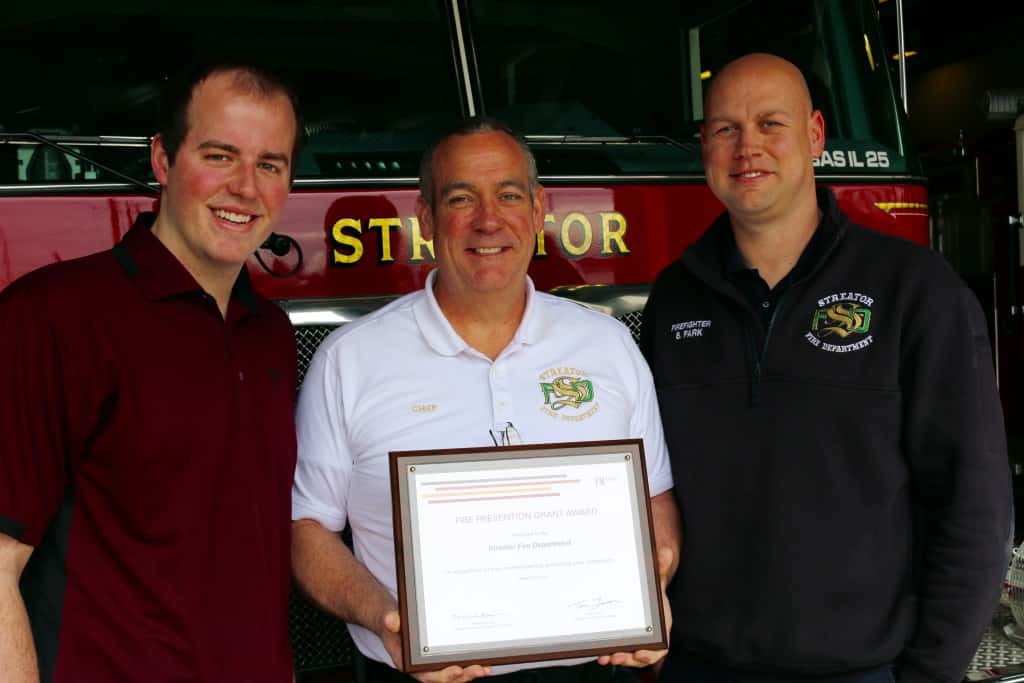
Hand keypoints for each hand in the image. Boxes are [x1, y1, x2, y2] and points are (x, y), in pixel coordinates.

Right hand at [380, 609, 490, 682]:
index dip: (441, 675)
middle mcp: (422, 667)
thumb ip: (391, 621)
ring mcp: (433, 664)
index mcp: (408, 663)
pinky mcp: (441, 659)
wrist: (394, 623)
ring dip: (469, 673)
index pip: (425, 675)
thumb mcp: (389, 620)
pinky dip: (469, 666)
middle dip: (461, 676)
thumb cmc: (392, 625)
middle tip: (476, 669)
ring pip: (453, 674)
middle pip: (444, 677)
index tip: (456, 669)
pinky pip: (457, 665)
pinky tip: (484, 664)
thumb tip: (392, 620)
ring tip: (484, 669)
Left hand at [597, 546, 673, 667]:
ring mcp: (635, 639)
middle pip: (641, 656)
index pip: (661, 646)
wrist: (642, 589)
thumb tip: (665, 553)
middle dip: (629, 659)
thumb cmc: (652, 588)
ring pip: (627, 656)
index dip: (651, 653)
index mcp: (661, 626)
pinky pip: (617, 651)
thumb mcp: (656, 578)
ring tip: (605, 656)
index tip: (640, 653)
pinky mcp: (622, 639)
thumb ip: (659, 568)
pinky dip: (608, 653)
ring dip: (616, 658)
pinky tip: (598, 651)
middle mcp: (649, 636)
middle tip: (616, 656)